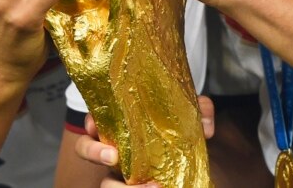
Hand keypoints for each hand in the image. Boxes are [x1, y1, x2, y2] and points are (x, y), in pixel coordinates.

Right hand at [74, 96, 215, 187]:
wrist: (192, 154)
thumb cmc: (180, 128)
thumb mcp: (190, 115)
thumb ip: (200, 111)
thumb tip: (206, 125)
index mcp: (120, 126)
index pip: (94, 122)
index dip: (90, 124)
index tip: (94, 125)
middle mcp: (115, 151)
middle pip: (86, 150)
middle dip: (94, 153)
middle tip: (113, 157)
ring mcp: (122, 174)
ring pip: (106, 183)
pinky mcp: (135, 186)